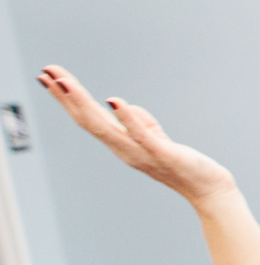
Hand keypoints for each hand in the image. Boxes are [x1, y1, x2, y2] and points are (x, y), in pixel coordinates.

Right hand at [38, 66, 235, 206]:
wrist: (208, 191)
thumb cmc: (183, 165)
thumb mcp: (157, 139)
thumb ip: (140, 123)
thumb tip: (121, 105)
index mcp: (123, 144)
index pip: (88, 118)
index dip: (66, 99)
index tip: (47, 77)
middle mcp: (126, 149)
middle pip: (89, 120)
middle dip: (66, 97)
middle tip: (46, 73)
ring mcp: (142, 152)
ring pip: (106, 127)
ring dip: (84, 103)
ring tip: (66, 83)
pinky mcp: (163, 153)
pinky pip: (142, 135)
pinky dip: (128, 118)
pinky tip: (115, 101)